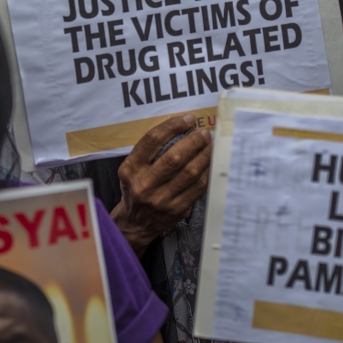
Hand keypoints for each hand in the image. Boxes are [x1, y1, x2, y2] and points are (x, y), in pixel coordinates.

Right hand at [111, 114, 211, 256]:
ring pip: (189, 173)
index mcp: (131, 169)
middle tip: (204, 132)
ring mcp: (161, 199)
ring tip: (211, 144)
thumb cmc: (135, 188)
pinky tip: (210, 163)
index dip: (172, 126)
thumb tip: (180, 129)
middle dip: (193, 141)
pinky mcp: (177, 210)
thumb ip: (149, 152)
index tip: (188, 119)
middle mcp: (144, 185)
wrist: (135, 223)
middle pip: (174, 157)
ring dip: (204, 155)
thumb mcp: (132, 169)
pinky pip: (197, 187)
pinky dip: (206, 172)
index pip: (152, 141)